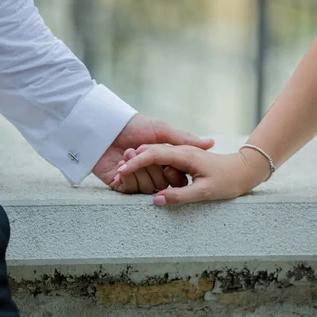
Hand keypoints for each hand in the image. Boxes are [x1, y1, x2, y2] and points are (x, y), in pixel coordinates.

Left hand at [92, 114, 213, 192]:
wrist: (105, 126)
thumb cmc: (134, 125)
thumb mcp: (162, 130)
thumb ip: (185, 140)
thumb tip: (211, 143)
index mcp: (161, 160)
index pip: (175, 176)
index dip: (173, 172)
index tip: (168, 163)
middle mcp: (150, 172)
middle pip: (163, 184)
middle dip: (152, 168)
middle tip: (138, 151)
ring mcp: (135, 179)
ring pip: (148, 189)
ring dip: (138, 171)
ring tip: (127, 153)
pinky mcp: (120, 185)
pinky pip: (131, 191)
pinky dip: (127, 178)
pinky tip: (120, 166)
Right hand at [116, 144, 270, 205]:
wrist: (243, 171)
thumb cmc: (227, 181)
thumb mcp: (205, 192)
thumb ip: (180, 196)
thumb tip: (157, 201)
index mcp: (184, 155)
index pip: (153, 155)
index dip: (135, 163)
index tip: (121, 172)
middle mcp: (181, 151)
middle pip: (150, 152)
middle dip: (133, 161)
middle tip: (117, 174)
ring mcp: (182, 154)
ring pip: (155, 154)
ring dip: (140, 162)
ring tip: (124, 173)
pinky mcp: (183, 159)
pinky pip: (162, 160)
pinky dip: (150, 165)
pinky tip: (142, 173)